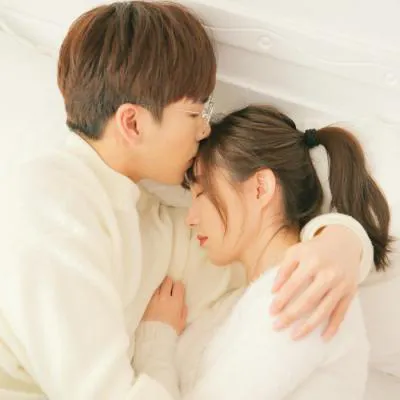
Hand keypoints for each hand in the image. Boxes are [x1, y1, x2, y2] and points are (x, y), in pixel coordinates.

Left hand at [142, 276, 186, 334]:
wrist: (154, 338)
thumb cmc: (171, 332)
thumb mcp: (182, 323)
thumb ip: (183, 311)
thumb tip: (182, 304)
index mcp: (176, 301)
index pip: (178, 285)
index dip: (178, 286)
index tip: (178, 289)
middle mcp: (165, 297)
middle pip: (167, 281)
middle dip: (169, 282)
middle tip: (170, 286)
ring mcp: (154, 299)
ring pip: (158, 286)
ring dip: (161, 287)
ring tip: (162, 292)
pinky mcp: (147, 303)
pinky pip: (152, 294)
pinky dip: (155, 293)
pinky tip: (156, 298)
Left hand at [270, 226, 360, 340]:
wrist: (344, 242)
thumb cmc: (314, 250)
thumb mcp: (296, 252)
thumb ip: (283, 269)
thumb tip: (273, 291)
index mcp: (312, 261)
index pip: (293, 285)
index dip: (281, 299)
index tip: (271, 312)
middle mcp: (328, 273)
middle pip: (308, 300)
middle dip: (291, 316)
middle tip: (277, 326)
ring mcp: (341, 284)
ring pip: (324, 310)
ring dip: (309, 326)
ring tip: (294, 336)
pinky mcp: (350, 292)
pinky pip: (341, 313)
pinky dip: (333, 327)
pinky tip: (323, 338)